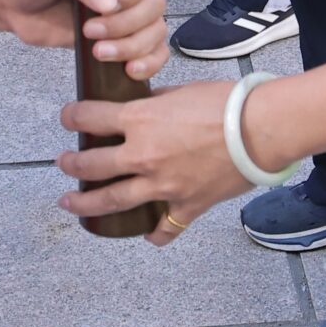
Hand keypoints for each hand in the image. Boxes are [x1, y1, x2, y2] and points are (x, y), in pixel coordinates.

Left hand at [0, 0, 170, 81]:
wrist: (13, 5)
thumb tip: (109, 3)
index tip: (114, 2)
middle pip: (155, 2)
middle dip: (127, 23)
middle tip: (92, 30)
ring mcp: (129, 9)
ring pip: (155, 29)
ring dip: (132, 45)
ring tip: (100, 52)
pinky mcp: (124, 36)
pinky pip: (153, 50)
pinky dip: (149, 61)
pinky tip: (130, 69)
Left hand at [56, 81, 248, 240]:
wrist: (261, 129)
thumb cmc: (226, 103)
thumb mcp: (180, 92)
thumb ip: (154, 103)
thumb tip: (141, 107)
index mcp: (140, 121)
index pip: (90, 118)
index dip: (72, 116)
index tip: (67, 117)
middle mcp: (143, 156)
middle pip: (91, 165)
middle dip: (71, 164)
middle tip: (64, 163)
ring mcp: (162, 185)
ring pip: (112, 202)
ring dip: (86, 204)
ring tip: (70, 202)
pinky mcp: (186, 205)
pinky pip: (165, 227)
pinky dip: (154, 233)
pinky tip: (146, 234)